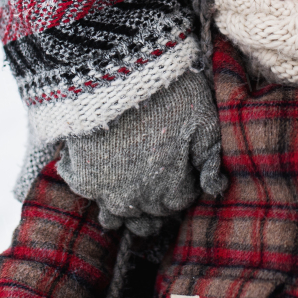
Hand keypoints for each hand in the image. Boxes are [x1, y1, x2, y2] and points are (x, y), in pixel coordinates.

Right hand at [57, 70, 226, 235]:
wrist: (121, 77)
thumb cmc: (171, 96)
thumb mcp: (204, 123)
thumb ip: (211, 160)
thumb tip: (216, 187)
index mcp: (172, 192)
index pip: (177, 206)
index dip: (180, 190)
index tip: (178, 175)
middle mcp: (140, 201)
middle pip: (148, 220)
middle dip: (154, 206)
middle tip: (154, 184)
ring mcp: (107, 193)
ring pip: (115, 217)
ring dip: (123, 208)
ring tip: (127, 189)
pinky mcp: (81, 178)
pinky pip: (86, 195)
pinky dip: (93, 185)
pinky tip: (101, 168)